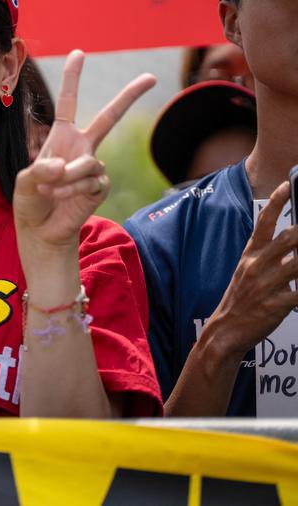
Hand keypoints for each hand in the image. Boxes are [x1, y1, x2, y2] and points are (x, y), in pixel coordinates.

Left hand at [13, 50, 155, 249]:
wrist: (41, 230)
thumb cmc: (30, 201)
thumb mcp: (24, 181)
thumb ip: (39, 170)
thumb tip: (64, 165)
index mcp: (61, 137)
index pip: (68, 102)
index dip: (72, 78)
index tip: (78, 53)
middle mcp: (81, 147)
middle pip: (110, 116)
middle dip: (130, 96)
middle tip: (151, 76)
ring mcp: (93, 166)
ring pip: (89, 163)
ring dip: (66, 178)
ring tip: (50, 190)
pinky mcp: (100, 187)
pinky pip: (91, 182)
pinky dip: (72, 191)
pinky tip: (61, 198)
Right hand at [206, 181, 297, 357]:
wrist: (225, 331)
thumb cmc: (240, 300)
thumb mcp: (247, 272)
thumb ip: (269, 257)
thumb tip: (293, 242)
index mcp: (250, 255)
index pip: (263, 222)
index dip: (276, 202)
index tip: (288, 185)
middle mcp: (257, 266)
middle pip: (288, 238)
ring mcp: (266, 285)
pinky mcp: (275, 304)